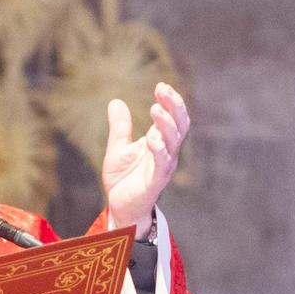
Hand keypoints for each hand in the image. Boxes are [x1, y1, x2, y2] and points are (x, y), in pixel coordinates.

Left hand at [102, 82, 191, 236]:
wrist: (120, 207)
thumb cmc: (124, 179)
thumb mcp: (118, 148)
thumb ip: (120, 127)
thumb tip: (115, 101)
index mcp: (160, 141)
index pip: (171, 117)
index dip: (170, 101)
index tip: (161, 86)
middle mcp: (166, 152)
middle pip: (179, 125)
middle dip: (173, 106)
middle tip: (163, 90)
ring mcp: (163, 167)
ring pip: (173, 142)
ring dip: (166, 125)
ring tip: (156, 109)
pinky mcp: (155, 182)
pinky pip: (162, 164)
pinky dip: (159, 150)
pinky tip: (152, 138)